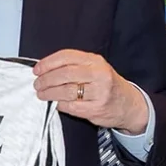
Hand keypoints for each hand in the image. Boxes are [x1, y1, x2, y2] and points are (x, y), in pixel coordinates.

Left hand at [33, 49, 147, 133]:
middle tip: (37, 84)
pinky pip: (71, 106)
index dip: (48, 63)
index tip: (36, 70)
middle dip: (46, 80)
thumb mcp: (95, 68)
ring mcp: (99, 92)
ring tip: (41, 94)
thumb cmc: (106, 84)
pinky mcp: (97, 109)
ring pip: (66, 91)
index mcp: (95, 61)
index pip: (66, 56)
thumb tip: (45, 69)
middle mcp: (99, 74)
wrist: (129, 105)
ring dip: (49, 93)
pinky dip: (59, 105)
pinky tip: (55, 103)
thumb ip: (74, 66)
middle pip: (64, 74)